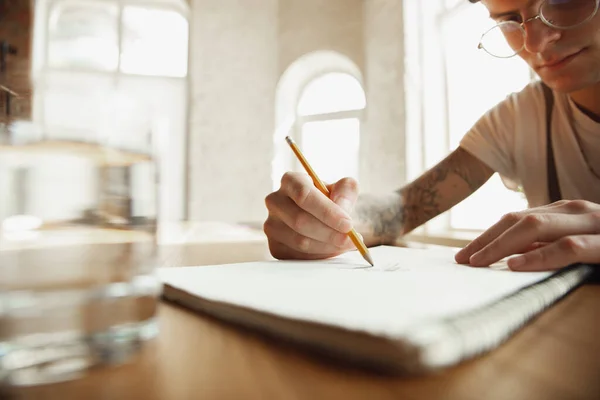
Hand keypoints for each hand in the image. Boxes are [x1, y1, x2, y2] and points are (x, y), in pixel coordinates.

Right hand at [264, 172, 358, 259]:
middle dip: (330, 233)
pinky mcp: (275, 246)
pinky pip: (298, 256)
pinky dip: (320, 256)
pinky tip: (332, 249)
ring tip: (346, 244)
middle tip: (351, 239)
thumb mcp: (344, 189)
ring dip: (328, 246)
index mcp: (290, 181)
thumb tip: (341, 208)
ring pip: (300, 241)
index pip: (304, 195)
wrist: (325, 218)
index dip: (327, 211)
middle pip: (300, 220)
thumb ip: (346, 192)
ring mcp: (272, 225)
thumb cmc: (332, 200)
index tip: (348, 224)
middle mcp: (275, 201)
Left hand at [455, 200, 599, 270]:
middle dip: (486, 240)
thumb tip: (508, 257)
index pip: (516, 220)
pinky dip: (539, 256)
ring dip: (502, 245)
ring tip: (479, 261)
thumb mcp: (578, 242)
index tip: (462, 255)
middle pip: (519, 220)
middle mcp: (576, 211)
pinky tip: (516, 265)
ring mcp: (592, 223)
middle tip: (461, 260)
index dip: (487, 236)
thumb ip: (547, 245)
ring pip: (536, 227)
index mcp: (565, 211)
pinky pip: (568, 247)